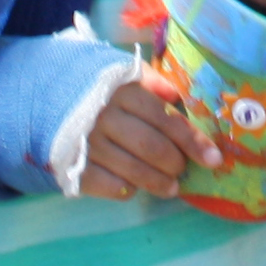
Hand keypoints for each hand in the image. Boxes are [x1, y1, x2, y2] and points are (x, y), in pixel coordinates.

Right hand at [80, 70, 227, 200]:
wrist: (51, 99)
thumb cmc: (102, 90)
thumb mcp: (127, 76)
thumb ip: (155, 83)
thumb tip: (179, 98)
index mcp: (123, 91)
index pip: (166, 119)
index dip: (193, 140)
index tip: (214, 158)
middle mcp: (105, 117)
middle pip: (150, 146)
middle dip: (175, 163)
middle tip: (184, 169)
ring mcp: (88, 144)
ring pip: (132, 170)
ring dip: (157, 182)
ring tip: (172, 187)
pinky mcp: (74, 166)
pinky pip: (107, 185)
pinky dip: (126, 189)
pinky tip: (134, 187)